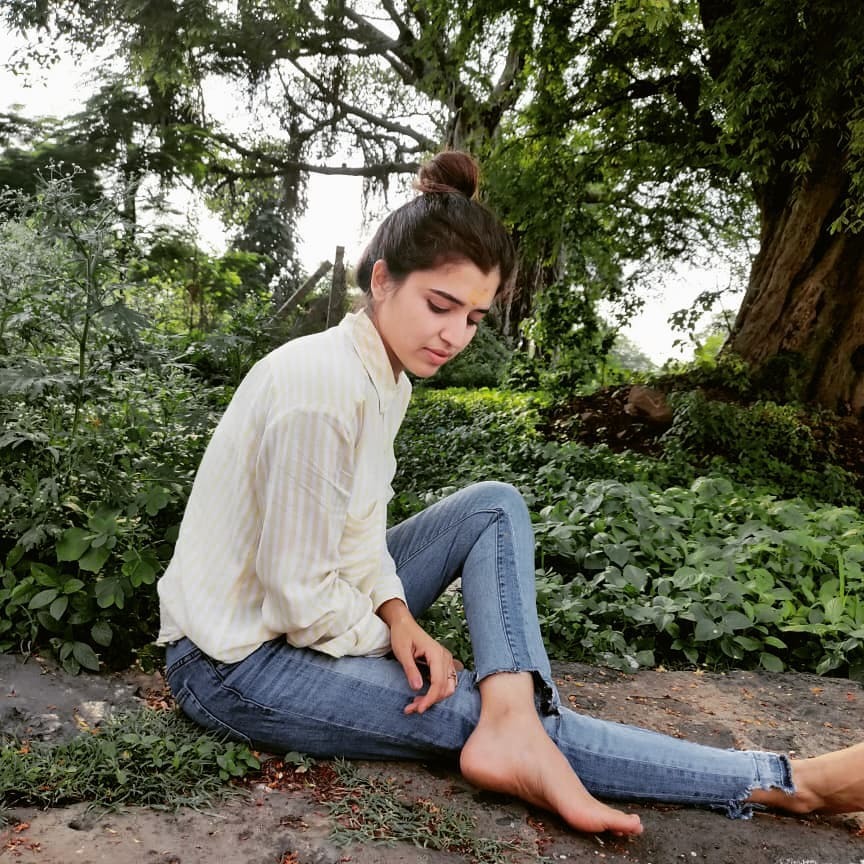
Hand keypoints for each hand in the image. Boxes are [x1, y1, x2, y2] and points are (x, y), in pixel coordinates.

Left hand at [377, 599, 459, 714]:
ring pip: (448, 687)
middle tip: (412, 708)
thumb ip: (411, 670)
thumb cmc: (402, 635)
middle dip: (431, 701)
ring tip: (416, 704)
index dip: (430, 699)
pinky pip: (446, 682)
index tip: (418, 709)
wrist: (404, 623)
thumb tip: (417, 688)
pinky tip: (423, 696)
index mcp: (436, 654)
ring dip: (435, 698)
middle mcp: (445, 657)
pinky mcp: (443, 663)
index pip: (439, 683)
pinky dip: (436, 692)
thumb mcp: (402, 652)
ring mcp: (446, 660)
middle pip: (446, 687)